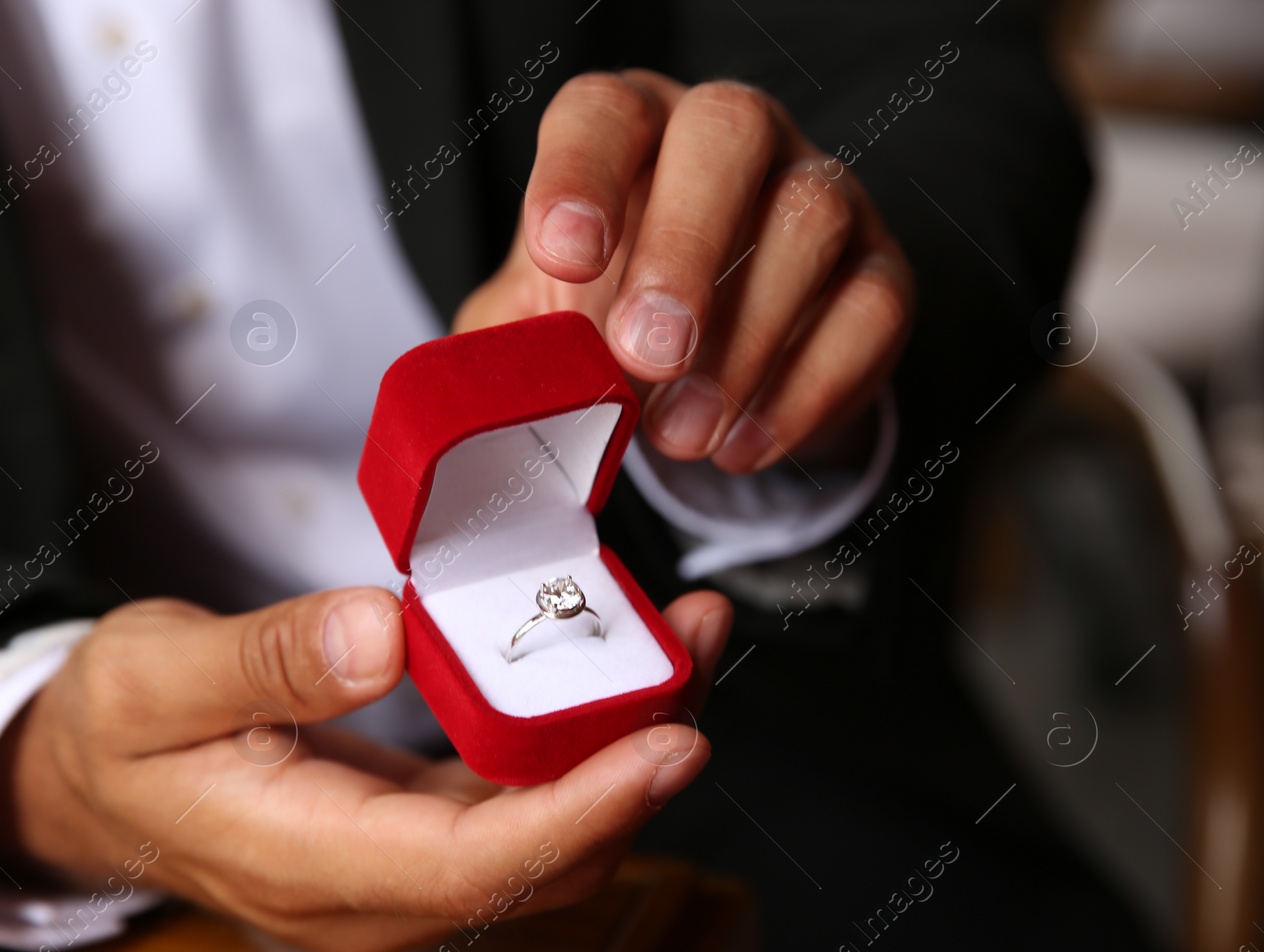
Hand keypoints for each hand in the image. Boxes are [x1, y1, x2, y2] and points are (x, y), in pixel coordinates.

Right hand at [0, 585, 730, 951]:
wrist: (92, 783)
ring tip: (678, 639)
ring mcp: (399, 877)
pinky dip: (582, 748)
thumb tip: (381, 630)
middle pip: (541, 859)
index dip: (581, 809)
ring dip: (625, 749)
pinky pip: (522, 811)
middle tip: (693, 643)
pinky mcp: (416, 840)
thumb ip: (263, 660)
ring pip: (548, 840)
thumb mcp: (153, 675)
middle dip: (637, 763)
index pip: (470, 864)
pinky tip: (612, 672)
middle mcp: (370, 895)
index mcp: (302, 862)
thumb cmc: (115, 730)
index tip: (669, 740)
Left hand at [455, 71, 914, 472]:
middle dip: (684, 248)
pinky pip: (870, 309)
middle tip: (646, 357)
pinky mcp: (879, 273)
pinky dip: (806, 389)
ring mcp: (820, 194)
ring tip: (681, 435)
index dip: (582, 176)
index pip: (605, 115)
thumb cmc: (610, 323)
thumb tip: (462, 411)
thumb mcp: (538, 329)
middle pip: (728, 133)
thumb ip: (503, 351)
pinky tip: (742, 445)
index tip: (564, 258)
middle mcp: (731, 140)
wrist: (708, 373)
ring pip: (811, 219)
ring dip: (743, 342)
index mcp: (630, 134)